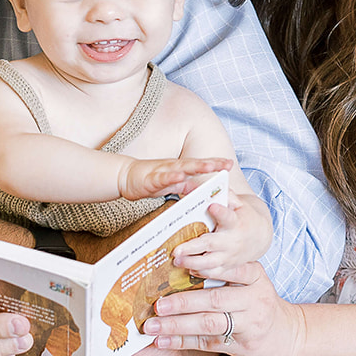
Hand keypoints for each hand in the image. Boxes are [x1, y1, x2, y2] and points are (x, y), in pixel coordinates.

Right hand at [118, 156, 232, 200]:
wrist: (125, 176)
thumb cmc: (150, 180)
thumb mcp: (172, 185)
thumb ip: (186, 187)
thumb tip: (201, 192)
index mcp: (180, 169)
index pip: (200, 166)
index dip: (215, 164)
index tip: (230, 164)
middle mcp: (174, 167)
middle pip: (196, 164)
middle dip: (212, 163)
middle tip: (227, 163)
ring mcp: (163, 171)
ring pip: (182, 168)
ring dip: (196, 166)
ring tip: (210, 166)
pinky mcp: (151, 178)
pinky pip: (163, 178)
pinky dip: (171, 176)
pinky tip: (180, 176)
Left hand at [144, 260, 303, 355]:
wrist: (289, 336)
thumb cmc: (260, 305)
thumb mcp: (252, 283)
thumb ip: (226, 273)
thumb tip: (183, 262)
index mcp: (254, 275)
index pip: (227, 268)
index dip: (202, 267)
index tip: (176, 263)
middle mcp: (254, 298)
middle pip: (214, 299)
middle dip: (181, 302)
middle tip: (156, 304)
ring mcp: (250, 323)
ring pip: (209, 323)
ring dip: (177, 325)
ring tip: (153, 326)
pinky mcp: (243, 345)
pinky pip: (208, 343)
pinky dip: (183, 342)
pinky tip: (164, 341)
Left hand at [171, 198, 271, 280]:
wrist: (260, 237)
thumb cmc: (244, 216)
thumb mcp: (239, 202)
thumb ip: (224, 195)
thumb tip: (204, 186)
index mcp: (236, 222)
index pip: (228, 216)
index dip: (221, 212)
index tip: (211, 206)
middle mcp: (232, 241)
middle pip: (212, 245)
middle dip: (193, 248)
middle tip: (177, 249)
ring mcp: (229, 256)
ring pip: (210, 263)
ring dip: (192, 263)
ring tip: (176, 260)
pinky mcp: (227, 266)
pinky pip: (213, 273)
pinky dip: (199, 273)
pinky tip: (185, 269)